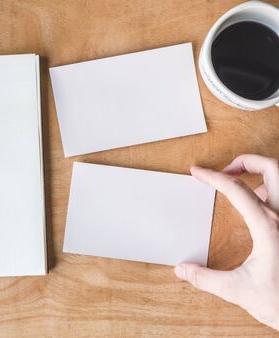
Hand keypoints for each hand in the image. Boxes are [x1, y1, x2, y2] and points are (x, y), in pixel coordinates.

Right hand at [174, 154, 278, 330]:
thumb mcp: (239, 291)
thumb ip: (206, 279)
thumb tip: (184, 270)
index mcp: (268, 226)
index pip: (235, 189)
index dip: (213, 176)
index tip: (198, 173)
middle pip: (271, 167)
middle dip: (245, 160)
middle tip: (226, 169)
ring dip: (262, 173)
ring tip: (242, 185)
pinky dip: (272, 189)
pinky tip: (262, 206)